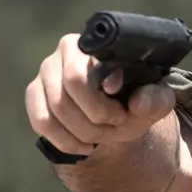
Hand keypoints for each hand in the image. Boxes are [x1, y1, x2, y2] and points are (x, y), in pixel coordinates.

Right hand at [26, 34, 176, 158]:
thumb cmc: (134, 102)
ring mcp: (47, 71)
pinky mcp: (35, 93)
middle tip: (114, 126)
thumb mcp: (154, 102)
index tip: (121, 112)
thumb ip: (156, 100)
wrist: (115, 115)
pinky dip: (64, 139)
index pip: (90, 65)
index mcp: (100, 45)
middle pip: (71, 87)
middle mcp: (68, 49)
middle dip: (95, 118)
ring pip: (55, 108)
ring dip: (82, 132)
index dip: (101, 96)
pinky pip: (41, 120)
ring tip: (101, 138)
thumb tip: (139, 102)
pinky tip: (82, 146)